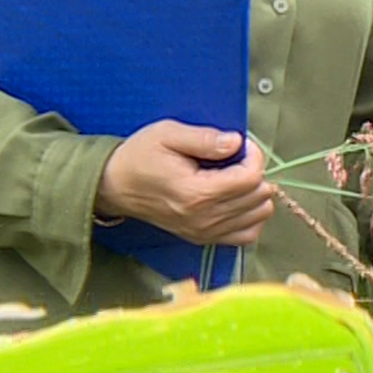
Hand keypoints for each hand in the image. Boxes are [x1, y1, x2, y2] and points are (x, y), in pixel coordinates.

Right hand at [96, 121, 272, 246]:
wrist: (113, 186)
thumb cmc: (140, 157)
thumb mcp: (168, 134)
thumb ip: (205, 138)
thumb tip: (236, 142)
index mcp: (196, 193)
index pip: (251, 178)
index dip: (253, 156)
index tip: (241, 144)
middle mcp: (204, 219)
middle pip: (258, 197)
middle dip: (254, 171)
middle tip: (236, 158)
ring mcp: (204, 232)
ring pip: (258, 216)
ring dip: (255, 193)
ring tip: (236, 177)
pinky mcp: (202, 238)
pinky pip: (246, 235)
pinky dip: (250, 216)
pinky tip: (238, 199)